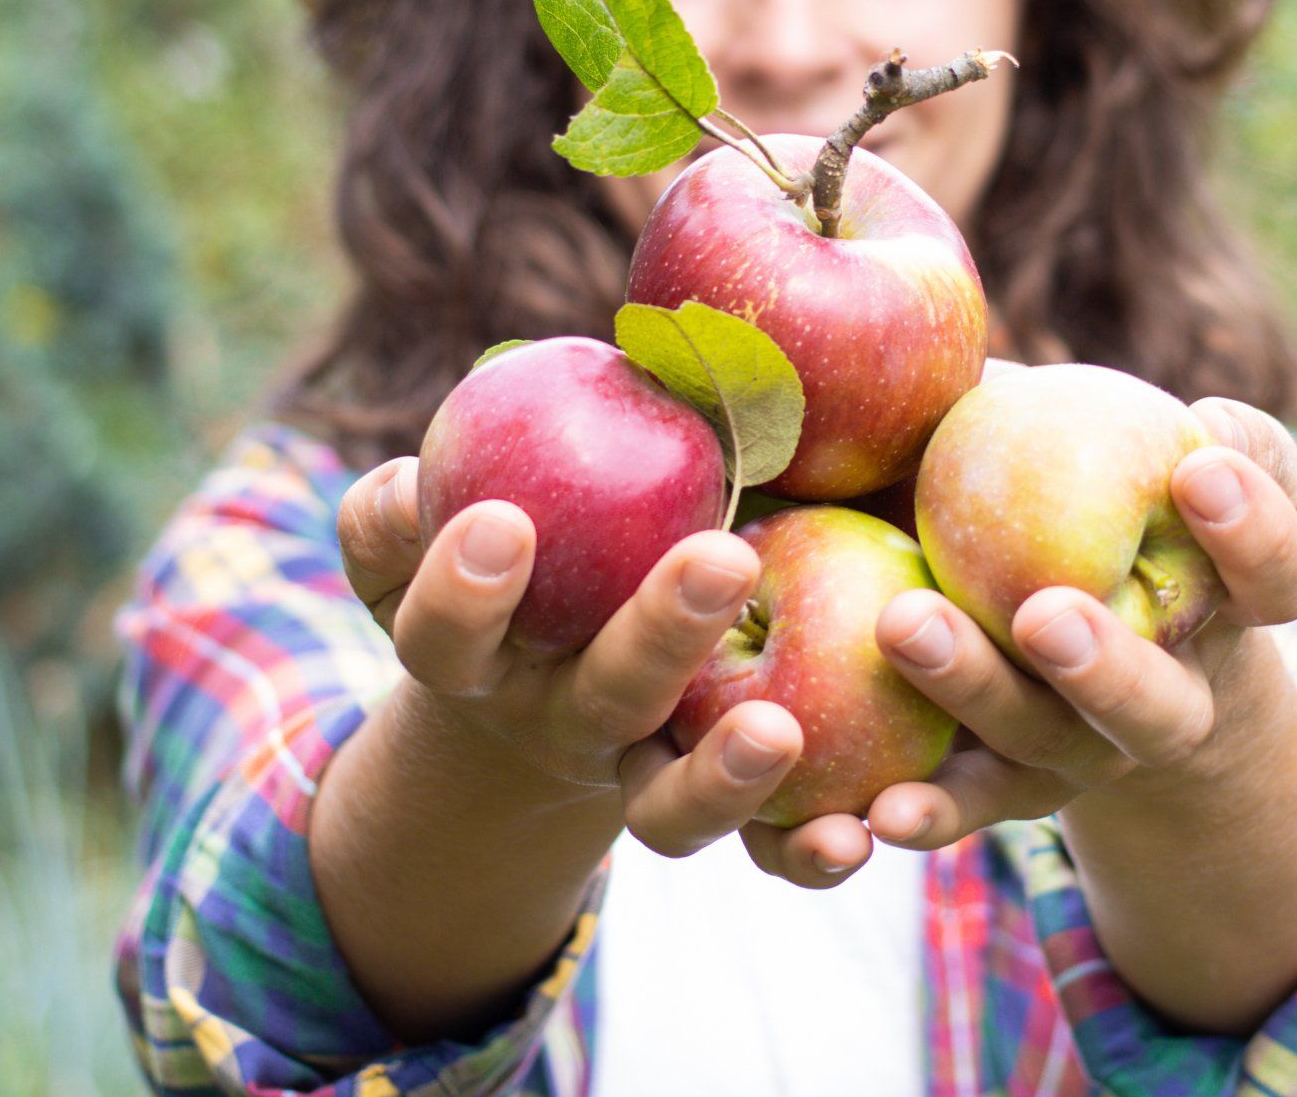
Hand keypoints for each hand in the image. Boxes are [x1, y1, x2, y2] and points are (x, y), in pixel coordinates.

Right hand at [336, 456, 812, 859]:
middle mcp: (556, 717)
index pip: (444, 631)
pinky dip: (799, 852)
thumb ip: (446, 476)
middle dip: (656, 635)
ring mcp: (633, 771)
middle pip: (600, 695)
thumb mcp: (458, 519)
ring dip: (720, 775)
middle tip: (722, 558)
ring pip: (665, 805)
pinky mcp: (705, 807)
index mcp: (479, 654)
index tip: (504, 519)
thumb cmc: (511, 550)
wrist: (542, 677)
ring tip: (779, 732)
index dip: (461, 589)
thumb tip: (450, 444)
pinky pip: (755, 848)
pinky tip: (852, 838)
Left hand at [814, 398, 1296, 859]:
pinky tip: (876, 809)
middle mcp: (1173, 699)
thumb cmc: (1109, 490)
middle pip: (1160, 707)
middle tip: (1046, 612)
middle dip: (1108, 668)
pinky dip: (930, 810)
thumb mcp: (1126, 438)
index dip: (1255, 529)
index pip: (1280, 575)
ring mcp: (1089, 754)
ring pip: (1046, 743)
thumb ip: (1114, 400)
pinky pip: (969, 806)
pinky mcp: (1008, 787)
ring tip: (902, 624)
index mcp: (1231, 602)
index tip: (1197, 465)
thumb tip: (1032, 354)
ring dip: (977, 692)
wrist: (1080, 623)